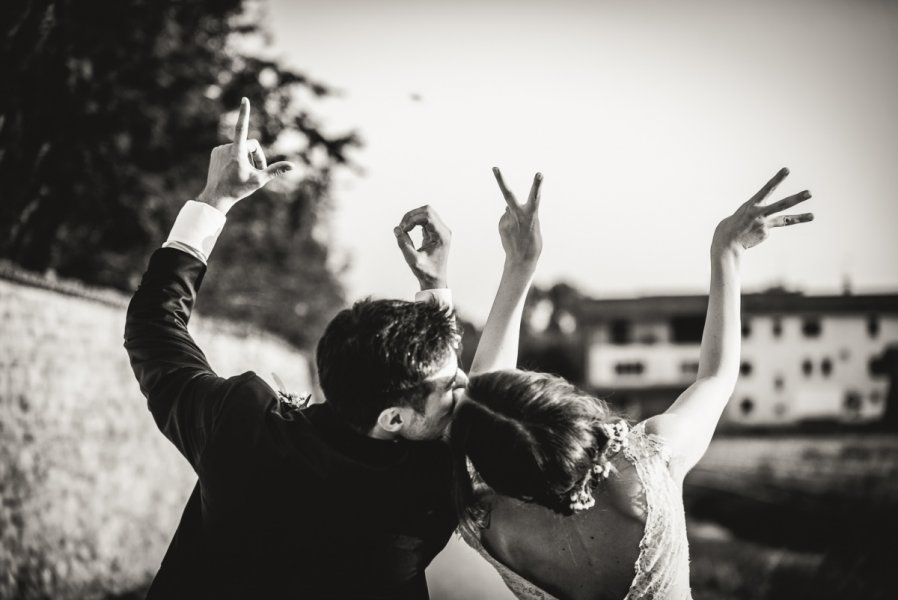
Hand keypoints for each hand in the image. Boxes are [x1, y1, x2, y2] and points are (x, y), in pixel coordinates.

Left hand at [196, 98, 294, 213]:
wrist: (216, 197)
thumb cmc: (238, 189)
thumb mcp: (259, 180)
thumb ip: (275, 170)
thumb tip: (292, 165)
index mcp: (237, 153)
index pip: (242, 128)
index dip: (244, 113)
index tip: (245, 100)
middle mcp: (227, 148)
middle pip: (250, 145)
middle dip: (256, 156)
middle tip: (258, 171)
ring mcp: (219, 149)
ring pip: (240, 148)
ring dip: (246, 158)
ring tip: (243, 173)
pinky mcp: (215, 152)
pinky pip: (231, 150)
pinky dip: (236, 157)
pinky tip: (232, 170)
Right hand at [395, 205, 450, 288]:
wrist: (435, 280)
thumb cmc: (426, 272)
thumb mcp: (413, 260)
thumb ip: (404, 244)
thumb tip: (397, 229)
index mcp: (442, 235)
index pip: (427, 216)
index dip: (412, 219)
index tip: (403, 230)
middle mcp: (443, 230)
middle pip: (427, 210)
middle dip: (411, 216)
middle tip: (401, 228)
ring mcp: (440, 230)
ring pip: (425, 213)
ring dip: (411, 218)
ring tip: (403, 229)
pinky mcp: (434, 232)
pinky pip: (423, 220)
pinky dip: (413, 222)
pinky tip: (407, 231)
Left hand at [492, 167, 542, 268]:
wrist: (522, 261)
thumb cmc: (532, 243)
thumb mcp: (532, 226)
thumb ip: (522, 213)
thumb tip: (506, 207)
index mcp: (531, 214)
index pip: (535, 196)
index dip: (537, 184)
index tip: (539, 173)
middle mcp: (517, 215)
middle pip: (508, 194)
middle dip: (501, 180)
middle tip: (494, 167)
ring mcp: (507, 220)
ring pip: (510, 210)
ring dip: (515, 217)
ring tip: (520, 231)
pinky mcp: (501, 225)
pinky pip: (506, 219)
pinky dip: (510, 223)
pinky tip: (514, 233)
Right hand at [712, 167, 812, 255]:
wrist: (726, 243)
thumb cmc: (731, 225)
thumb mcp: (742, 213)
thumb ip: (757, 211)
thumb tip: (772, 220)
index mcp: (751, 204)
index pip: (767, 189)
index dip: (777, 179)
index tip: (786, 170)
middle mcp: (759, 213)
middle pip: (781, 205)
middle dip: (796, 199)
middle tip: (809, 193)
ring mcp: (764, 224)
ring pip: (785, 219)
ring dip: (800, 217)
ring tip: (813, 216)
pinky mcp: (765, 233)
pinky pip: (768, 228)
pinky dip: (761, 229)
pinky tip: (752, 233)